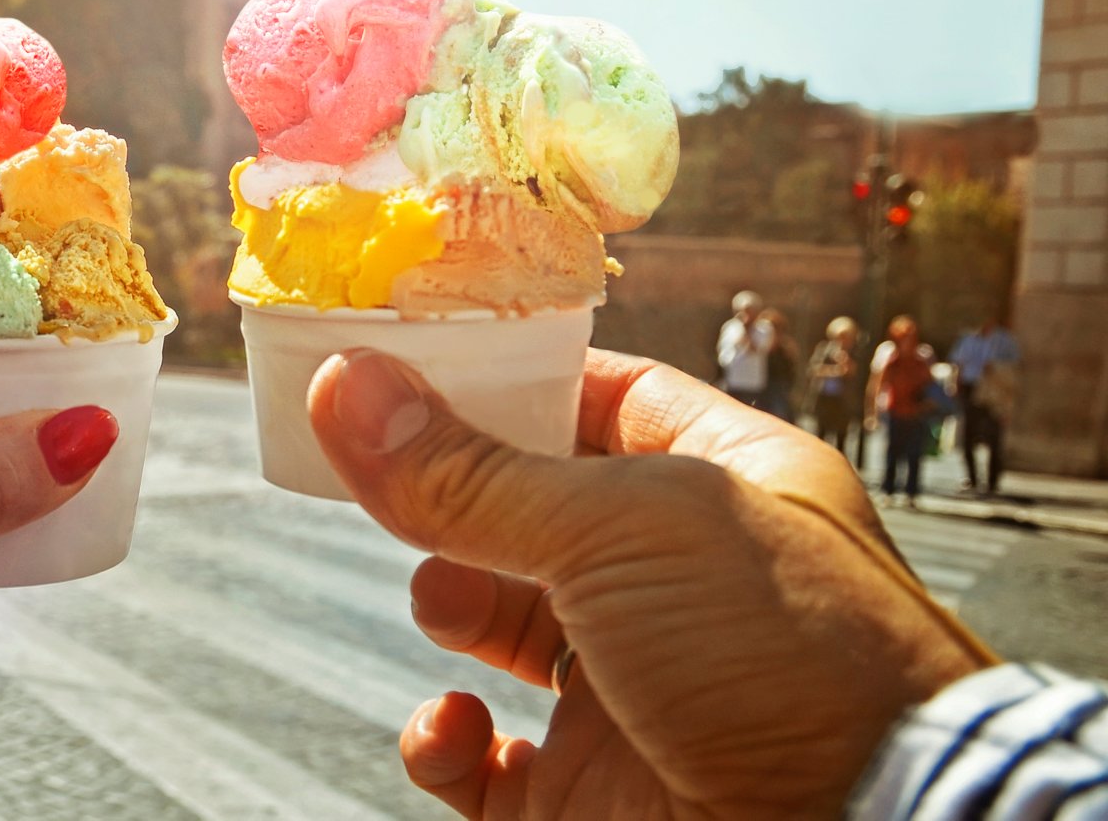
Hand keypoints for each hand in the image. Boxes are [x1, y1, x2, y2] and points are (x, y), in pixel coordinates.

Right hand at [309, 348, 990, 819]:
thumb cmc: (791, 662)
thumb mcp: (622, 530)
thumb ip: (474, 472)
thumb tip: (344, 386)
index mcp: (724, 487)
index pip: (604, 397)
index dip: (512, 376)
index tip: (411, 359)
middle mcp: (679, 583)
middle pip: (532, 508)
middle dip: (455, 493)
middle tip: (386, 473)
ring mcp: (632, 691)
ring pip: (499, 622)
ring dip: (448, 600)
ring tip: (444, 600)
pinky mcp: (590, 794)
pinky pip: (484, 761)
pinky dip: (445, 740)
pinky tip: (454, 728)